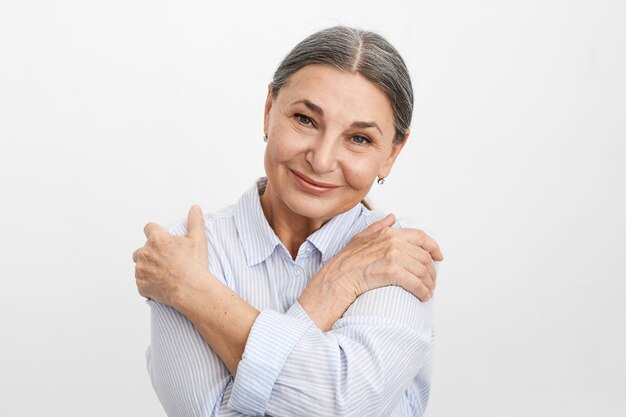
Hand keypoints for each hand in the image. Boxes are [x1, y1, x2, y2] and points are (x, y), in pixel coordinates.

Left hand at [133, 205, 209, 306]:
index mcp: (157, 239)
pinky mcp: (141, 285)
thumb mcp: (198, 239)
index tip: (161, 239)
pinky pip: (142, 282)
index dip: (155, 232)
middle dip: (151, 253)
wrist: (191, 289)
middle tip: (166, 260)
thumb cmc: (194, 265)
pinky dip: (149, 283)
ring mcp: (141, 270)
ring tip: (165, 273)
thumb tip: (195, 208)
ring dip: (148, 268)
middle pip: (142, 249)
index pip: (149, 228)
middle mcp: (145, 253)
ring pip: (140, 266)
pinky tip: (162, 284)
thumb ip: (195, 221)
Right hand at [299, 214, 442, 330]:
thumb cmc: (346, 262)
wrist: (337, 278)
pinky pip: (416, 283)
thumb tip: (392, 218)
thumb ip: (379, 226)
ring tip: (428, 291)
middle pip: (423, 257)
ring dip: (429, 283)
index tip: (438, 256)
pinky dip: (423, 291)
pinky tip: (423, 296)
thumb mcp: (361, 237)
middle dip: (431, 271)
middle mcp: (394, 242)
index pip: (420, 237)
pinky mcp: (393, 272)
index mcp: (389, 233)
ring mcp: (393, 257)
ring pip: (422, 271)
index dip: (433, 247)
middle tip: (432, 281)